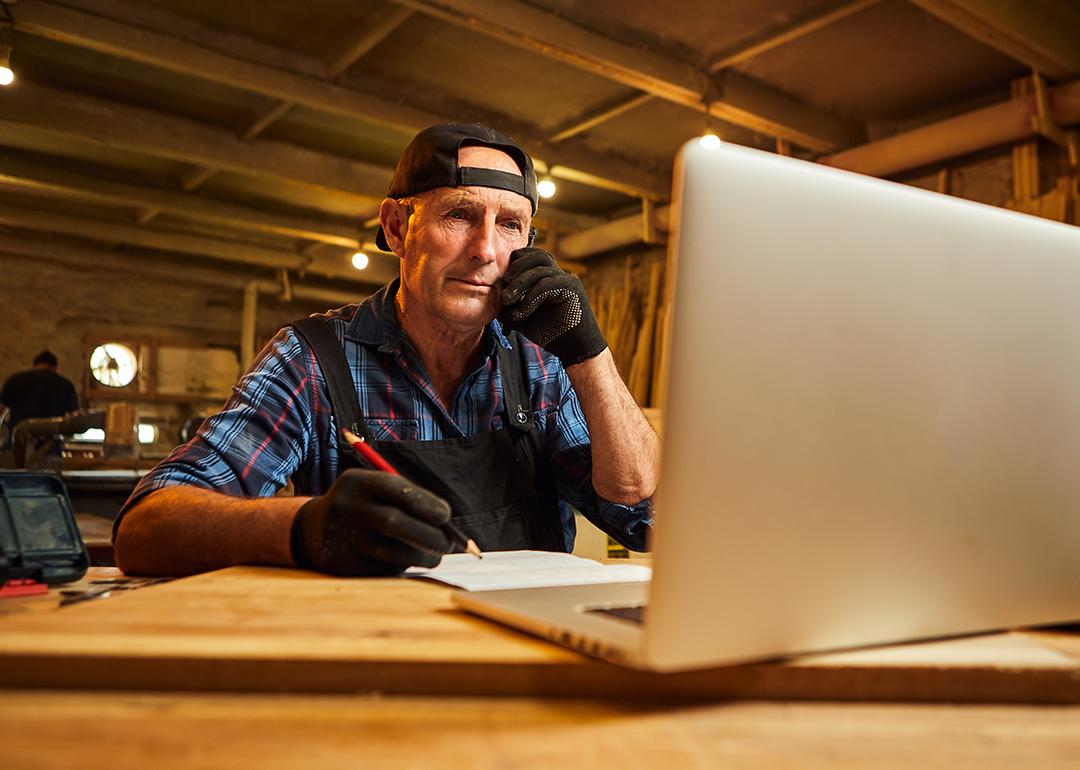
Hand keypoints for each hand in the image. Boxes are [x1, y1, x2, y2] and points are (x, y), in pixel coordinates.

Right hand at [290, 469, 452, 575]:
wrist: (314, 529)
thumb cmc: (365, 507)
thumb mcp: (377, 492)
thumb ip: (410, 502)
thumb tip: (448, 527)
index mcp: (356, 482)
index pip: (393, 488)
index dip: (424, 502)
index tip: (446, 516)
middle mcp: (345, 507)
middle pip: (392, 521)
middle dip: (428, 534)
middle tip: (449, 544)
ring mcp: (341, 537)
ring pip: (389, 551)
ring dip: (420, 556)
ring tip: (435, 557)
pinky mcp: (341, 563)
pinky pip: (380, 567)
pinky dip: (401, 566)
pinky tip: (406, 561)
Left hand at [499, 248, 606, 365]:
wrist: (574, 349)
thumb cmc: (550, 333)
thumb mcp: (522, 317)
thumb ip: (509, 305)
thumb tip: (492, 298)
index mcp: (549, 277)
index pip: (531, 256)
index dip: (516, 262)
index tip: (503, 281)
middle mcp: (559, 274)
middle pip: (537, 255)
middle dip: (516, 268)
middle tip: (503, 286)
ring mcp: (567, 279)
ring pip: (540, 268)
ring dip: (519, 283)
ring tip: (506, 301)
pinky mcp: (572, 288)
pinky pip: (546, 285)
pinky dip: (530, 298)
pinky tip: (520, 313)